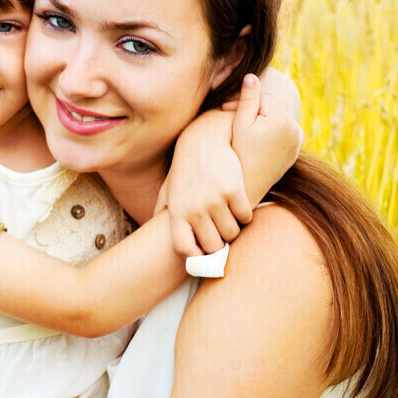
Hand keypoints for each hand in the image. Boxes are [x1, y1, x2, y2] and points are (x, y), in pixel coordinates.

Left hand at [161, 110, 249, 255]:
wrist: (203, 140)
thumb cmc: (185, 168)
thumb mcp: (168, 188)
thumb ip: (162, 209)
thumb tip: (152, 228)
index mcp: (177, 212)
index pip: (183, 248)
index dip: (195, 257)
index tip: (202, 253)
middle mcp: (194, 209)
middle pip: (213, 246)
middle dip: (219, 243)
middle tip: (220, 234)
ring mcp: (214, 200)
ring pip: (232, 233)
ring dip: (233, 229)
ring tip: (229, 218)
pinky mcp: (234, 190)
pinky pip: (246, 216)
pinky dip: (245, 215)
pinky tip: (239, 205)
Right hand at [228, 74, 303, 202]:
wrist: (247, 184)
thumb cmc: (238, 153)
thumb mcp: (239, 124)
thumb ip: (248, 98)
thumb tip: (252, 76)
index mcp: (282, 119)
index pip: (263, 98)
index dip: (242, 101)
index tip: (224, 109)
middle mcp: (295, 129)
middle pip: (271, 108)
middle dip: (253, 110)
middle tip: (230, 116)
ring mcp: (297, 141)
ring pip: (277, 119)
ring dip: (262, 119)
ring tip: (241, 127)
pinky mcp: (295, 150)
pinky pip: (282, 132)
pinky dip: (270, 131)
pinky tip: (253, 138)